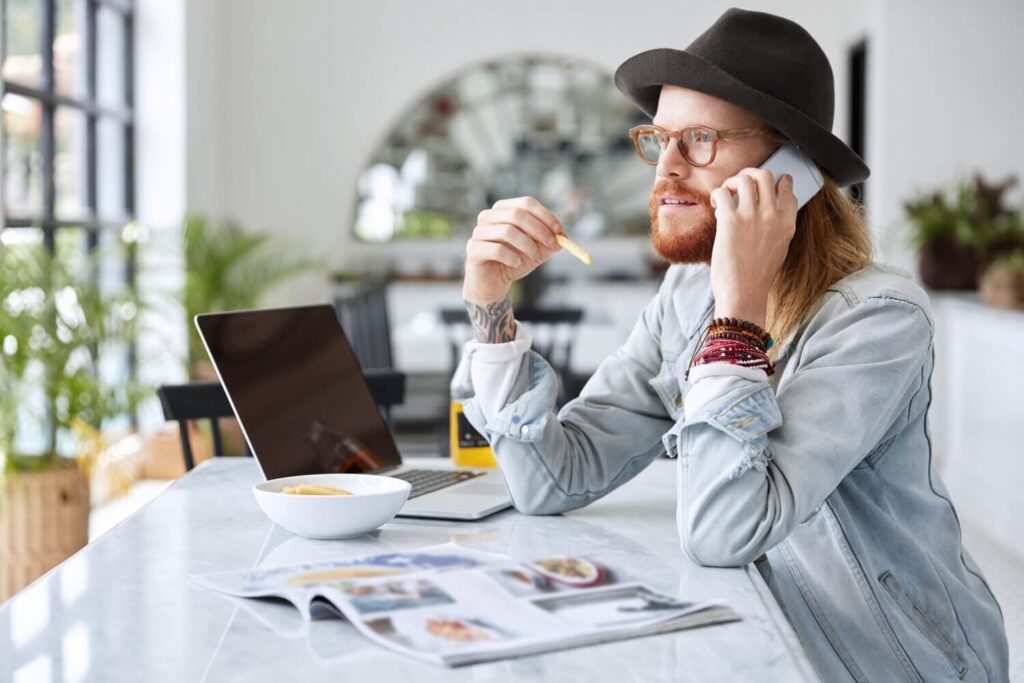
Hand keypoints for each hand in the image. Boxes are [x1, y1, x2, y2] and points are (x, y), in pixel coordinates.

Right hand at [463, 196, 562, 304]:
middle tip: (551, 244)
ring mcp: (478, 232)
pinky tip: (515, 263)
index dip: (545, 215)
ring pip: (507, 231)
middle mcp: (488, 216)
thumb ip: (549, 243)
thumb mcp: (536, 251)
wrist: (493, 283)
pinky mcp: (473, 249)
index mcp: (503, 210)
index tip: (559, 230)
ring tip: (533, 256)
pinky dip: (512, 257)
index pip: (526, 203)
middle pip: (517, 214)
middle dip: (538, 229)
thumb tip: (563, 236)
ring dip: (527, 245)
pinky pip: (496, 249)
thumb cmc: (513, 261)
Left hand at [708, 169, 797, 328]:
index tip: (772, 181)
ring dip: (732, 182)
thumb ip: (775, 229)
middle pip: (765, 176)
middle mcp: (772, 216)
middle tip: (740, 182)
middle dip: (751, 174)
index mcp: (787, 224)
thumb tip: (763, 213)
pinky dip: (717, 195)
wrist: (743, 294)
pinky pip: (722, 193)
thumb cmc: (756, 277)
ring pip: (745, 179)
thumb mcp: (778, 250)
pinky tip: (715, 205)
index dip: (779, 181)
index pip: (788, 190)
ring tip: (726, 193)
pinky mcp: (730, 221)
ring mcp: (752, 216)